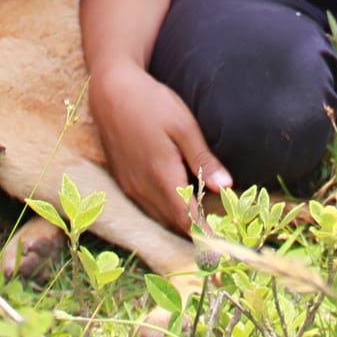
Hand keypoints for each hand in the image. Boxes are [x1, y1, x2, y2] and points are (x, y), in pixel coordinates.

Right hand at [89, 64, 230, 235]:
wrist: (110, 90)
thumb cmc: (150, 103)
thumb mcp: (183, 126)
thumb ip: (203, 159)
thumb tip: (225, 187)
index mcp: (161, 177)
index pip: (187, 220)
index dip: (205, 236)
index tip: (223, 247)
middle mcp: (142, 187)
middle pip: (173, 223)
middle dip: (195, 232)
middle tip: (219, 234)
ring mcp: (129, 185)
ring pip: (158, 216)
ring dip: (179, 221)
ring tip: (202, 220)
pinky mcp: (121, 178)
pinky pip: (145, 205)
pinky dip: (163, 210)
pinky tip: (176, 200)